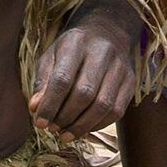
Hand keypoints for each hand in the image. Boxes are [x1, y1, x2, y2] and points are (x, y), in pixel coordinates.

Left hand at [30, 16, 137, 135]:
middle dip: (66, 117)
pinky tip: (83, 129)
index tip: (40, 123)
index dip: (50, 104)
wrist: (106, 33)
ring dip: (82, 126)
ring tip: (65, 134)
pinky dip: (98, 125)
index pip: (63, 78)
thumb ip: (43, 81)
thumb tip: (35, 108)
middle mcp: (102, 52)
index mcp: (76, 42)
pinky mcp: (131, 81)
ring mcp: (120, 67)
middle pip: (84, 93)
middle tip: (53, 129)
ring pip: (103, 105)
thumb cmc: (72, 49)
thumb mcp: (51, 56)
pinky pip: (117, 111)